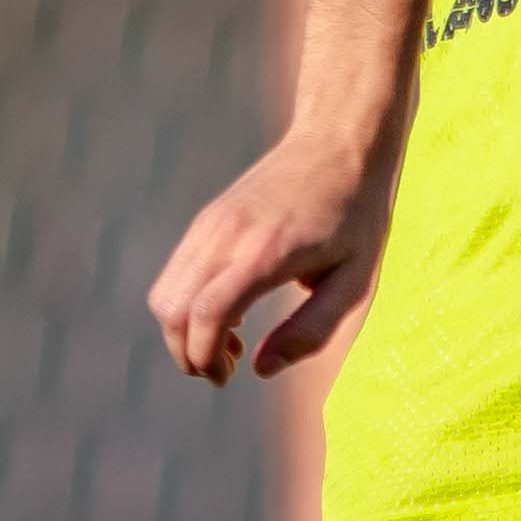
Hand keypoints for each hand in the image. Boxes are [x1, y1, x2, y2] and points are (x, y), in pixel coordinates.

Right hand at [148, 117, 395, 384]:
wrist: (338, 142)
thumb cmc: (356, 216)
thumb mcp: (355, 281)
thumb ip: (310, 330)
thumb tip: (260, 369)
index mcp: (265, 253)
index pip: (206, 314)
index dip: (204, 356)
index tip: (228, 377)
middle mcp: (226, 236)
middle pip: (172, 309)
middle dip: (187, 353)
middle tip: (225, 371)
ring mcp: (210, 224)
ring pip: (165, 293)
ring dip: (183, 331)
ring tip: (230, 344)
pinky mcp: (207, 220)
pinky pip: (176, 273)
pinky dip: (186, 305)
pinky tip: (227, 313)